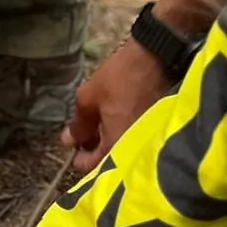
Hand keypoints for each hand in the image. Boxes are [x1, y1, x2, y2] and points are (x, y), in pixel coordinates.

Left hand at [66, 37, 170, 171]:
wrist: (156, 59)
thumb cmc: (120, 78)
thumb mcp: (88, 98)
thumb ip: (78, 124)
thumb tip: (69, 141)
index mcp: (114, 147)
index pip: (89, 167)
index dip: (78, 154)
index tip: (76, 140)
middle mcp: (134, 151)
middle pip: (106, 162)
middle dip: (94, 148)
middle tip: (88, 129)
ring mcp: (148, 142)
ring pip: (121, 151)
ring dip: (109, 141)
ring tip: (102, 121)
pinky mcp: (157, 131)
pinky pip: (135, 141)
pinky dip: (124, 134)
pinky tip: (118, 118)